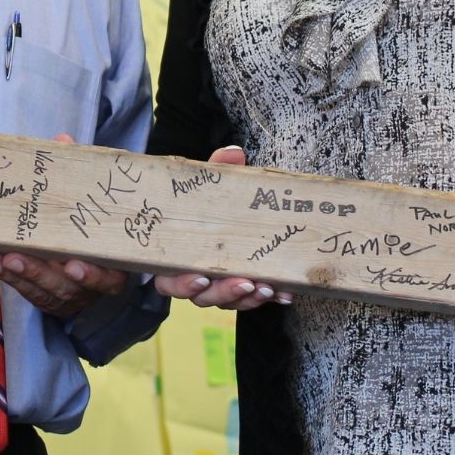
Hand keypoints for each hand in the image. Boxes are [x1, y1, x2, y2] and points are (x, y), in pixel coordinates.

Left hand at [0, 132, 127, 317]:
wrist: (93, 258)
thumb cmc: (93, 226)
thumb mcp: (91, 203)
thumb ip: (79, 175)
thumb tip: (63, 140)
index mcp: (112, 265)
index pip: (109, 277)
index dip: (93, 275)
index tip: (74, 266)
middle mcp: (90, 285)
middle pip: (67, 286)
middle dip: (39, 273)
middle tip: (15, 257)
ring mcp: (66, 294)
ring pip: (42, 290)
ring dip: (17, 273)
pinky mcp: (45, 296)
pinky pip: (25, 289)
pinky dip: (7, 275)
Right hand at [150, 146, 291, 311]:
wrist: (220, 216)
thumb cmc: (203, 206)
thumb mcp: (207, 188)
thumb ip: (215, 171)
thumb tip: (233, 153)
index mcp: (177, 260)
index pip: (170, 282)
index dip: (183, 284)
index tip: (201, 278)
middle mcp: (196, 279)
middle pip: (203, 297)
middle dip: (226, 293)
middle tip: (246, 283)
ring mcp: (220, 287)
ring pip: (230, 302)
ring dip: (249, 298)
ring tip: (268, 287)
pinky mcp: (243, 289)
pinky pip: (253, 299)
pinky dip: (270, 296)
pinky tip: (285, 292)